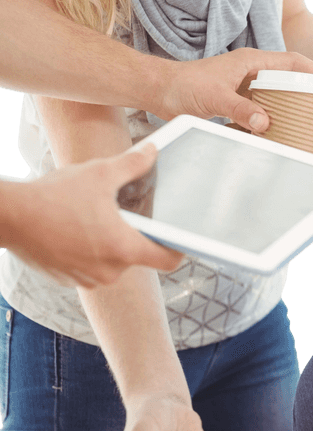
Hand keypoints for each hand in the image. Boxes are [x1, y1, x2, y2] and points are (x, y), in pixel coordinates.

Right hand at [2, 145, 183, 287]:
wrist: (7, 216)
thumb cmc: (53, 196)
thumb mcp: (99, 173)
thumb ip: (133, 164)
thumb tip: (153, 151)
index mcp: (123, 248)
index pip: (168, 260)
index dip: (178, 249)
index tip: (177, 237)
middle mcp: (108, 271)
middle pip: (137, 256)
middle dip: (134, 235)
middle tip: (123, 213)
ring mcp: (86, 279)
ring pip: (111, 261)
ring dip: (109, 243)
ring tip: (94, 218)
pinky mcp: (66, 279)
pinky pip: (89, 266)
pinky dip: (88, 250)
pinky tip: (75, 228)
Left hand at [153, 48, 312, 132]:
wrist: (158, 90)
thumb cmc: (183, 86)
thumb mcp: (214, 97)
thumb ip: (241, 109)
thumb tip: (266, 123)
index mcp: (251, 61)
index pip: (292, 62)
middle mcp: (251, 70)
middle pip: (290, 76)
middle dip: (310, 88)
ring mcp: (245, 84)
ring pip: (278, 91)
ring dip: (293, 102)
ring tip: (309, 117)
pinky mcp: (237, 98)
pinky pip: (264, 105)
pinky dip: (275, 115)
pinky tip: (280, 128)